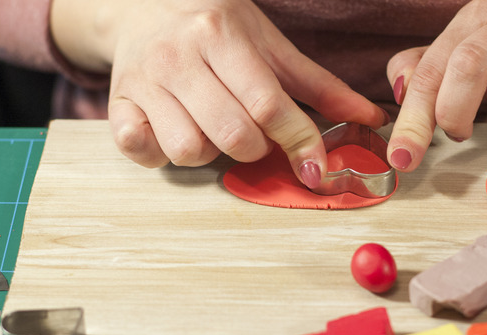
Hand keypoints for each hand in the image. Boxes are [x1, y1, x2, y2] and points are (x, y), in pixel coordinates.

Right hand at [51, 0, 386, 187]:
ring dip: (210, 153)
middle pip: (232, 134)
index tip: (315, 167)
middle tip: (253, 133)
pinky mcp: (116, 104)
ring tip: (211, 129)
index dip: (298, 140)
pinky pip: (138, 150)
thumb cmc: (214, 28)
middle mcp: (179, 57)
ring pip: (188, 151)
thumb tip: (370, 118)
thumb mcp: (268, 44)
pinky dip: (160, 154)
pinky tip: (173, 134)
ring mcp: (144, 81)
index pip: (268, 103)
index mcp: (221, 36)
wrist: (141, 6)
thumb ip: (318, 85)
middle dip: (255, 148)